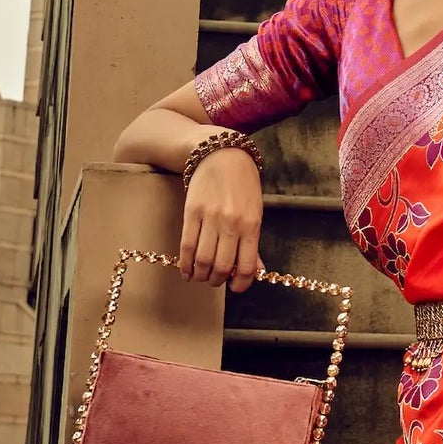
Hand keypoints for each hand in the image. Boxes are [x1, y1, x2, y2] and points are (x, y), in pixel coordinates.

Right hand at [179, 143, 264, 291]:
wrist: (222, 155)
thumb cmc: (243, 185)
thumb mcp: (256, 212)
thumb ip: (254, 243)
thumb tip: (257, 271)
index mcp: (251, 226)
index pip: (246, 267)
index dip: (240, 284)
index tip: (235, 288)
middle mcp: (231, 224)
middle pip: (222, 266)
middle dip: (217, 281)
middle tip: (215, 281)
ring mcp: (210, 218)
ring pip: (203, 259)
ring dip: (201, 275)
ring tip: (201, 276)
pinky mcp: (191, 212)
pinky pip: (187, 245)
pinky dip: (186, 264)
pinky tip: (187, 272)